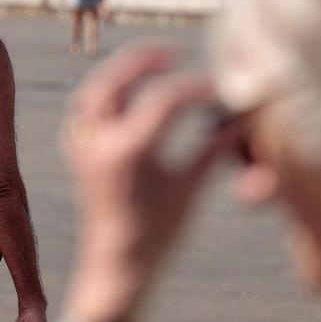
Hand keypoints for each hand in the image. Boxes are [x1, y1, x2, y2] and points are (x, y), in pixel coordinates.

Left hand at [62, 45, 243, 321]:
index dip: (196, 87)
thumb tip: (243, 118)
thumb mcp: (190, 186)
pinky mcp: (77, 154)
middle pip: (116, 79)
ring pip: (93, 90)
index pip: (166, 97)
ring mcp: (83, 147)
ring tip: (148, 66)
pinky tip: (124, 94)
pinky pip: (82, 111)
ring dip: (119, 72)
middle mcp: (100, 143)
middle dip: (145, 60)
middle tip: (172, 54)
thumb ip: (215, 147)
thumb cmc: (160, 232)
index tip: (218, 88)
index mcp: (130, 150)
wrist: (116, 267)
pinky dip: (102, 94)